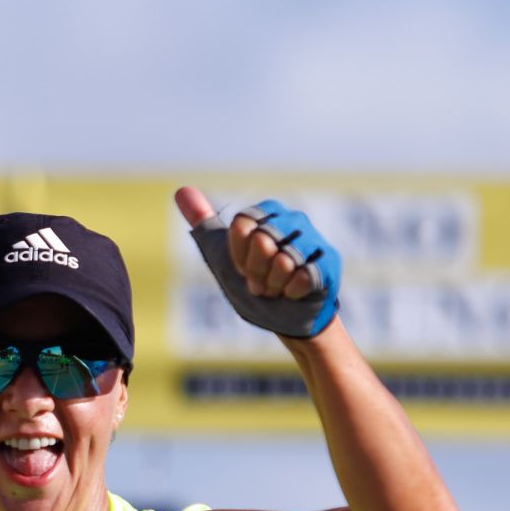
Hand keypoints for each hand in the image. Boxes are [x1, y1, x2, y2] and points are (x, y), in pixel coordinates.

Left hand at [176, 187, 341, 338]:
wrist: (284, 320)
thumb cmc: (254, 285)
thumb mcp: (222, 255)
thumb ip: (203, 223)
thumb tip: (180, 190)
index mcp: (267, 212)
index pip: (242, 225)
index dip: (239, 254)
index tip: (243, 267)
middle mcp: (293, 218)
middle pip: (262, 240)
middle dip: (256, 270)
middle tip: (261, 281)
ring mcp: (313, 239)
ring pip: (284, 260)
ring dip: (274, 283)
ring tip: (277, 288)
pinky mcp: (329, 262)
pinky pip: (302, 276)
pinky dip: (291, 293)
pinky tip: (294, 294)